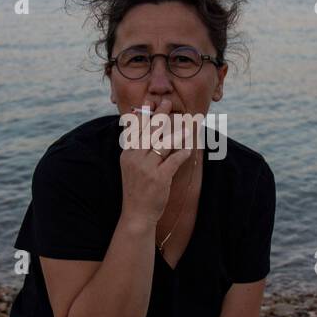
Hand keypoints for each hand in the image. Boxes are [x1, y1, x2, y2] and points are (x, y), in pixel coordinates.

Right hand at [119, 95, 192, 225]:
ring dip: (176, 133)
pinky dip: (182, 154)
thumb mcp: (130, 168)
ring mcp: (147, 168)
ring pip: (163, 144)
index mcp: (128, 155)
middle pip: (149, 132)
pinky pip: (174, 161)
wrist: (136, 214)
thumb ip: (136, 150)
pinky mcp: (159, 178)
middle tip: (167, 102)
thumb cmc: (136, 190)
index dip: (143, 116)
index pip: (135, 131)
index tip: (148, 103)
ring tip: (186, 124)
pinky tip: (189, 149)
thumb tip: (143, 133)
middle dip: (159, 116)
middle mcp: (135, 158)